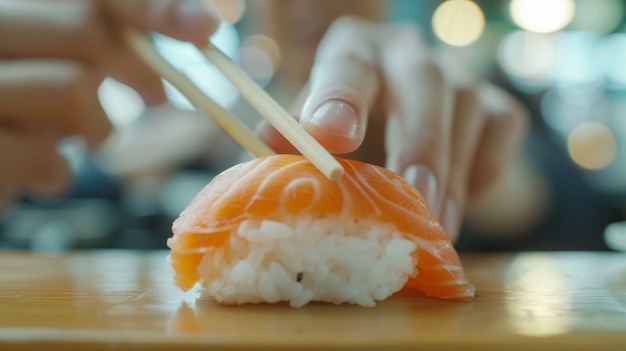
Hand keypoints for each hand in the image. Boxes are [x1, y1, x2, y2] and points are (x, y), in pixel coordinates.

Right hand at [0, 0, 219, 209]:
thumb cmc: (25, 113)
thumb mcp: (65, 64)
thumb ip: (115, 38)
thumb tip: (203, 23)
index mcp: (13, 7)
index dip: (156, 8)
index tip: (206, 28)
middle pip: (84, 30)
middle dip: (134, 71)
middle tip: (156, 96)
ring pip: (71, 89)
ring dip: (96, 128)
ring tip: (84, 140)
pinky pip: (42, 156)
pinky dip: (57, 174)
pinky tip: (41, 174)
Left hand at [258, 17, 527, 240]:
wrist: (397, 124)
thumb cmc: (345, 128)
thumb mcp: (313, 129)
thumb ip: (293, 137)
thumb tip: (269, 142)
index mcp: (353, 52)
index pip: (347, 67)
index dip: (340, 100)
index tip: (332, 138)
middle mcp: (407, 54)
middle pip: (424, 83)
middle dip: (421, 143)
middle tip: (416, 196)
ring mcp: (458, 73)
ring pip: (470, 109)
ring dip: (453, 175)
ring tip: (436, 226)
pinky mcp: (494, 100)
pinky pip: (502, 130)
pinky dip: (482, 172)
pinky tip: (457, 202)